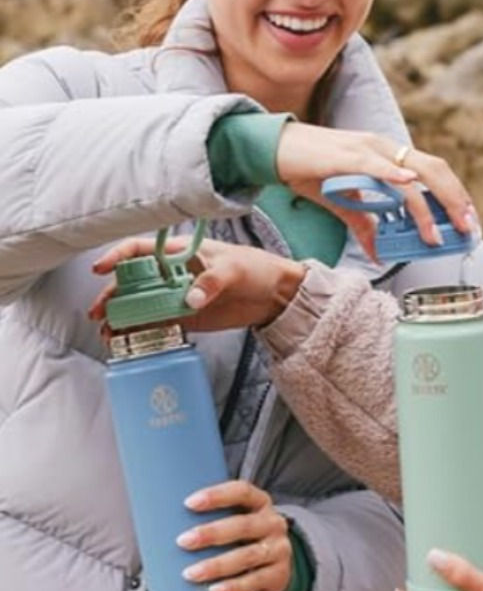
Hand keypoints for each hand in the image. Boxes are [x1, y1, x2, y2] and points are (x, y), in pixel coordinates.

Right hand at [90, 236, 304, 328]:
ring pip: (141, 305)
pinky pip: (157, 323)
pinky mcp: (185, 316)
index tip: (102, 269)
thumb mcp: (233, 269)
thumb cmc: (255, 269)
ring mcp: (177, 295)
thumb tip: (189, 298)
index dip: (117, 257)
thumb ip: (210, 282)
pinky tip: (128, 340)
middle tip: (100, 313)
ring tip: (109, 333)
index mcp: (180, 251)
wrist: (274, 295)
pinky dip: (141, 331)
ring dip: (123, 317)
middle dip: (113, 296)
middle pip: (133, 281)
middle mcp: (172, 272)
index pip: (140, 250)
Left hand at [176, 480, 291, 590]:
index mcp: (260, 502)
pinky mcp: (278, 575)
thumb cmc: (246, 538)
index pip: (241, 491)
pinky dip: (233, 587)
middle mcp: (272, 523)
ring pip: (247, 556)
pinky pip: (254, 582)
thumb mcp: (239, 520)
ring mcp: (278, 549)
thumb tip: (164, 521)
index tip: (189, 503)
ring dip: (216, 565)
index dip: (216, 495)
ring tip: (190, 573)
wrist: (278, 566)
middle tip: (182, 541)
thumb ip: (215, 516)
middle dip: (211, 533)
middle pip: (242, 526)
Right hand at [276, 124, 476, 253]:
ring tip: (437, 233)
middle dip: (456, 200)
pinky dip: (394, 176)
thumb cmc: (309, 170)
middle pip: (434, 170)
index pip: (432, 171)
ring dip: (428, 206)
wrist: (277, 150)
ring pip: (411, 173)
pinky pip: (376, 165)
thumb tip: (379, 254)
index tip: (467, 219)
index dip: (454, 194)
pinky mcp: (346, 156)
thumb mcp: (343, 201)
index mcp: (388, 155)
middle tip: (467, 228)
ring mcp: (368, 149)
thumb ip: (364, 225)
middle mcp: (385, 147)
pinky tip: (409, 187)